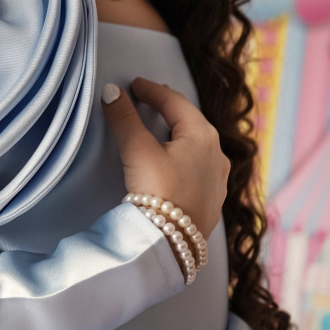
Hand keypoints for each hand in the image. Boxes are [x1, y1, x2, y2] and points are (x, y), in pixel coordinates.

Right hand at [101, 77, 229, 238]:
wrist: (173, 243)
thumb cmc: (159, 193)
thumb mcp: (138, 152)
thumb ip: (124, 119)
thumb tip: (111, 92)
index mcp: (202, 135)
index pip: (175, 102)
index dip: (153, 91)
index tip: (136, 85)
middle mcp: (217, 154)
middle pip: (191, 122)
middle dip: (170, 110)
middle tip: (151, 100)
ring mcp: (218, 180)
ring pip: (199, 147)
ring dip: (181, 135)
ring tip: (166, 130)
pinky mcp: (214, 201)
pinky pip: (201, 169)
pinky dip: (187, 158)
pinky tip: (180, 165)